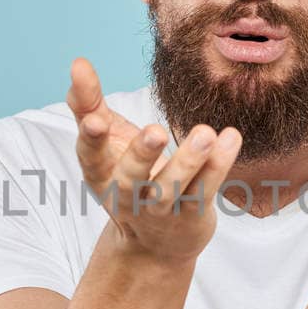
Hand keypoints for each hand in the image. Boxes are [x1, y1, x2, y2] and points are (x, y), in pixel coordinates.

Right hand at [67, 56, 240, 264]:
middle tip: (156, 131)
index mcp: (101, 176)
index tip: (94, 120)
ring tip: (205, 133)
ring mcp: (161, 210)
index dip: (91, 140)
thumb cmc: (127, 177)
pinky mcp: (191, 217)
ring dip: (188, 161)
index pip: (91, 158)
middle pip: (131, 179)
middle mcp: (128, 196)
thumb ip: (89, 104)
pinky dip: (218, 166)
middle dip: (142, 155)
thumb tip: (77, 63)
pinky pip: (205, 190)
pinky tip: (230, 138)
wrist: (154, 245)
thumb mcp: (107, 142)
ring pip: (172, 188)